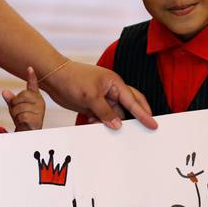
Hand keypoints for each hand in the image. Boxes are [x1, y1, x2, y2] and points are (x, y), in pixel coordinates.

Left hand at [2, 67, 45, 130]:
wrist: (27, 132)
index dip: (31, 77)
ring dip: (16, 114)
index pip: (33, 84)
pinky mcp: (38, 119)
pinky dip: (19, 120)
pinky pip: (23, 116)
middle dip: (15, 104)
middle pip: (22, 95)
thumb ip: (11, 99)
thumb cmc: (22, 117)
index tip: (29, 68)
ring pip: (21, 107)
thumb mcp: (15, 107)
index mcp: (34, 96)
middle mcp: (39, 101)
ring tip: (20, 118)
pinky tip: (24, 122)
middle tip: (16, 111)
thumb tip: (4, 91)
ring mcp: (40, 110)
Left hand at [41, 61, 156, 129]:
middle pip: (129, 107)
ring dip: (111, 122)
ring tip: (103, 126)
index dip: (144, 114)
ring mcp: (103, 98)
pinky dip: (100, 122)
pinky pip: (103, 117)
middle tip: (145, 129)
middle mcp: (111, 91)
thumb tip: (118, 125)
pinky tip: (92, 123)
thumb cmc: (73, 78)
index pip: (134, 101)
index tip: (153, 124)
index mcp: (115, 84)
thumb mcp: (90, 97)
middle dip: (135, 118)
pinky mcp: (93, 105)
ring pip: (115, 114)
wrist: (54, 77)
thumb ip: (105, 112)